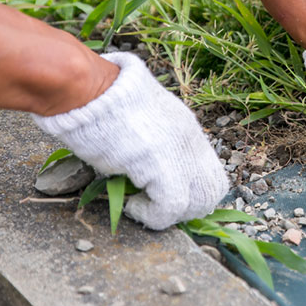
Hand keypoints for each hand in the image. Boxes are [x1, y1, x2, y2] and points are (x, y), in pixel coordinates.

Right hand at [33, 53, 227, 229]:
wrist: (91, 90)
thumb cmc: (104, 100)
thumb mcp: (138, 120)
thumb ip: (153, 142)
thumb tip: (144, 165)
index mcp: (187, 127)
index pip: (209, 169)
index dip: (191, 190)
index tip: (164, 195)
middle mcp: (191, 141)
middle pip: (213, 190)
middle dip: (189, 208)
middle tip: (157, 207)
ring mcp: (181, 153)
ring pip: (200, 202)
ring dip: (173, 213)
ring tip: (143, 206)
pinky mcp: (163, 167)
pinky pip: (172, 207)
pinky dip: (153, 215)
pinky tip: (132, 206)